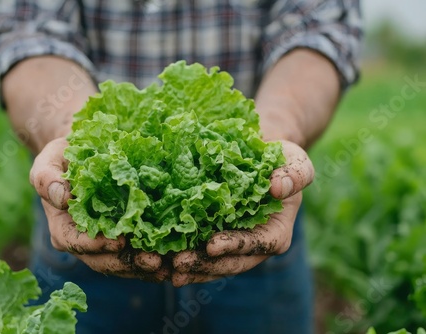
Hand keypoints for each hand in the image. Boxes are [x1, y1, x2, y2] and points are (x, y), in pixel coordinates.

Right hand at [29, 137, 169, 281]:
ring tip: (166, 266)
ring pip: (121, 262)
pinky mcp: (123, 238)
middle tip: (154, 262)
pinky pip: (135, 254)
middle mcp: (82, 242)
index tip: (119, 241)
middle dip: (128, 263)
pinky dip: (150, 258)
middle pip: (102, 260)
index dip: (96, 245)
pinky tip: (170, 258)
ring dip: (143, 267)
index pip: (76, 242)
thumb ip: (47, 178)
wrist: (84, 155)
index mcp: (62, 228)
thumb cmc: (63, 157)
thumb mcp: (49, 160)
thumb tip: (62, 197)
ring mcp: (103, 243)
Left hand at [171, 140, 313, 286]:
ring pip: (210, 263)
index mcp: (275, 233)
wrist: (256, 154)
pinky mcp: (210, 236)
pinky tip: (159, 259)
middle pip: (230, 262)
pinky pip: (195, 250)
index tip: (211, 246)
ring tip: (164, 268)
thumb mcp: (295, 161)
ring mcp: (230, 244)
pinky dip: (178, 256)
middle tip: (179, 264)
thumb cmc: (279, 159)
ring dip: (188, 267)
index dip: (235, 247)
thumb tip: (278, 188)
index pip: (257, 244)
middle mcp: (252, 246)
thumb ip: (295, 174)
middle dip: (204, 265)